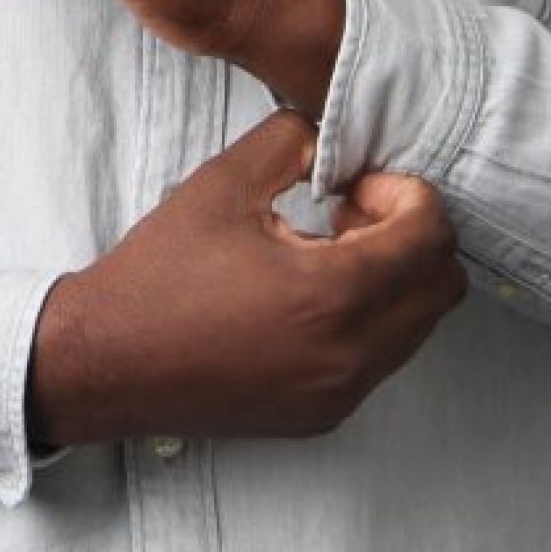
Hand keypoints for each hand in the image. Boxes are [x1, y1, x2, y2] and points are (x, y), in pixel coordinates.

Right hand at [27, 112, 464, 447]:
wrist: (106, 363)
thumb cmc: (159, 276)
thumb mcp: (222, 184)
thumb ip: (291, 142)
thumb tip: (330, 136)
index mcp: (331, 294)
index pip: (431, 236)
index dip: (406, 195)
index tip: (353, 187)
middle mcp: (350, 354)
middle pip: (444, 286)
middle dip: (412, 237)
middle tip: (350, 215)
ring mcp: (340, 393)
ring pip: (419, 326)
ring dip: (393, 279)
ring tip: (325, 254)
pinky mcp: (323, 415)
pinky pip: (382, 359)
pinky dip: (370, 319)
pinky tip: (308, 297)